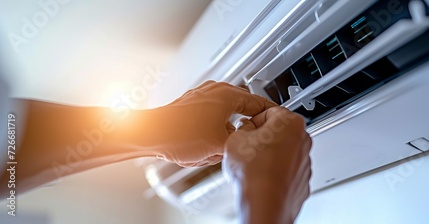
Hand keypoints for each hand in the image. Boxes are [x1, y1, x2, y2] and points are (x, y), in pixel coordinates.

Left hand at [154, 81, 276, 166]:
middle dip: (247, 123)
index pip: (259, 103)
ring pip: (227, 111)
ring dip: (229, 126)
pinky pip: (212, 114)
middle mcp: (216, 90)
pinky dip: (216, 126)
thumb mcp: (220, 146)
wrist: (150, 133)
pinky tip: (209, 141)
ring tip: (225, 142)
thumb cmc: (179, 135)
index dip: (269, 115)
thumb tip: (246, 142)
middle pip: (243, 106)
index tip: (276, 122)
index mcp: (228, 95)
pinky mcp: (191, 104)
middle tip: (252, 137)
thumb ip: (240, 142)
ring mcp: (202, 95)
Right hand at [223, 107, 312, 223]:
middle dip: (263, 137)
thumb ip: (243, 127)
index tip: (247, 127)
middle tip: (247, 145)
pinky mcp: (302, 179)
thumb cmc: (254, 173)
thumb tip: (245, 129)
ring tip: (253, 164)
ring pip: (284, 151)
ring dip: (269, 154)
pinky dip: (275, 171)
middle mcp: (303, 140)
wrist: (264, 204)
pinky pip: (286, 169)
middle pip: (279, 130)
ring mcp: (304, 161)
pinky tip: (261, 176)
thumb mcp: (236, 138)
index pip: (269, 111)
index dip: (253, 120)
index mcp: (290, 123)